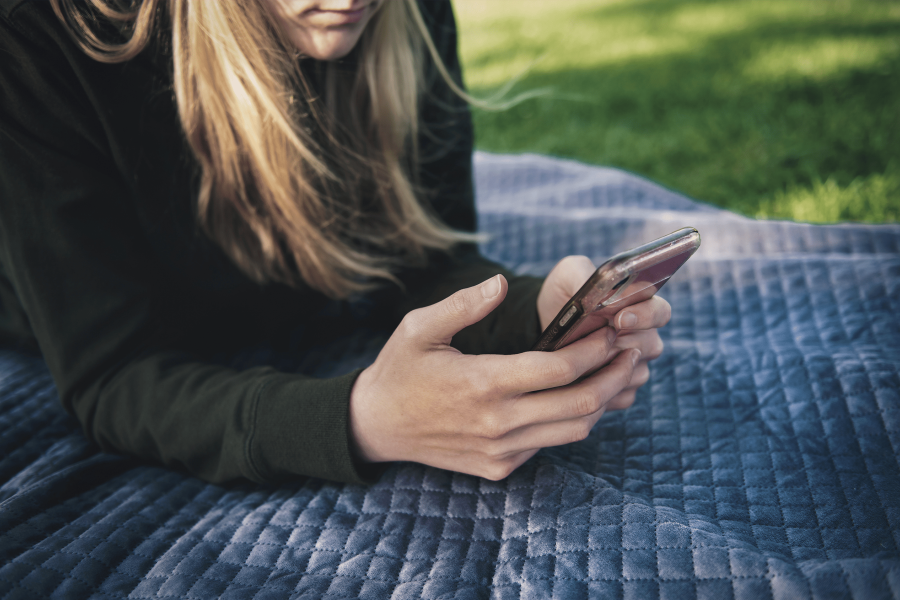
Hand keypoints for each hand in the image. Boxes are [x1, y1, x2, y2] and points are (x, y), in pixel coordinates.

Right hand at [349, 275, 641, 479]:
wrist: (377, 425)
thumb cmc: (400, 369)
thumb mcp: (419, 327)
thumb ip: (464, 304)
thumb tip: (501, 283)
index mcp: (482, 383)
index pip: (559, 367)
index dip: (596, 348)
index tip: (612, 329)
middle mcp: (497, 423)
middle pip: (580, 403)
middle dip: (614, 374)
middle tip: (631, 350)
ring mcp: (500, 451)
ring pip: (574, 430)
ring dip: (602, 400)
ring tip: (614, 372)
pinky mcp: (500, 466)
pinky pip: (550, 443)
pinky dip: (571, 420)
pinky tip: (575, 395)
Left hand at [536, 255, 671, 409]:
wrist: (542, 325)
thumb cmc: (562, 295)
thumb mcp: (568, 274)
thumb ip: (586, 273)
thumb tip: (606, 291)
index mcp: (640, 306)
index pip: (660, 312)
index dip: (645, 315)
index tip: (620, 318)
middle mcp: (644, 337)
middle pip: (650, 345)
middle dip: (622, 343)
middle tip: (597, 340)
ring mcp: (634, 366)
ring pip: (636, 373)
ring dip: (608, 367)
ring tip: (581, 360)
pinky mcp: (620, 391)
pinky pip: (621, 395)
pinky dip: (601, 389)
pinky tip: (580, 381)